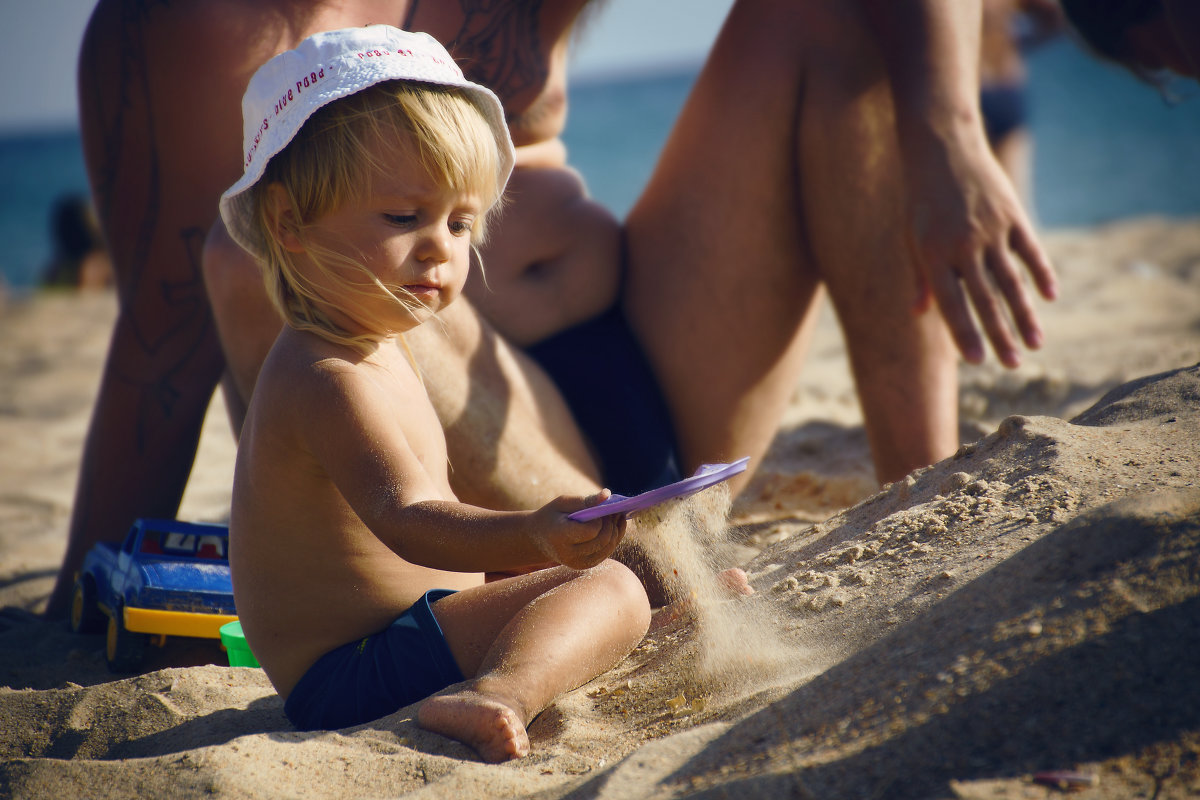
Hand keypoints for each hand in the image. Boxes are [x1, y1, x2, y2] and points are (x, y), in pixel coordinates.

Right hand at [531, 490, 626, 569]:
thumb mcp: (563, 502)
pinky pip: (606, 553)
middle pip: (602, 540)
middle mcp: (568, 554)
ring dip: (615, 531)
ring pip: (608, 548)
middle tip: (612, 511)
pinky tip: (613, 526)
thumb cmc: (552, 515)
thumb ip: (585, 500)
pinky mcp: (584, 565)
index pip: (591, 531)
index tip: (600, 508)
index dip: (600, 519)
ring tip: (614, 516)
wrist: (538, 538)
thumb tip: (607, 494)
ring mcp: (577, 563)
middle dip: (611, 524)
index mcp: (560, 536)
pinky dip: (613, 539)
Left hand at [905, 131, 1057, 367]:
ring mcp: (991, 231)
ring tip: (1035, 344)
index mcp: (932, 255)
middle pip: (985, 300)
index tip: (977, 362)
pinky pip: (1030, 251)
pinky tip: (1049, 298)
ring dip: (1025, 315)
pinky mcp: (1012, 215)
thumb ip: (920, 277)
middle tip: (1012, 367)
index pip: (951, 304)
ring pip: (1011, 282)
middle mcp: (962, 246)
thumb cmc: (921, 199)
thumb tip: (920, 314)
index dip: (964, 334)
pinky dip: (1041, 274)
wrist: (942, 146)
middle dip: (999, 336)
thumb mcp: (911, 237)